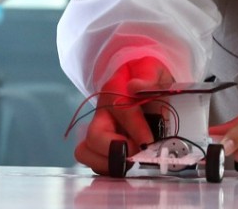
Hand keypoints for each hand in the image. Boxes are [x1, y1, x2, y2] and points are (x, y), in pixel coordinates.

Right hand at [73, 56, 173, 174]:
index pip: (120, 110)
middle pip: (94, 136)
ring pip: (85, 152)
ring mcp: (99, 131)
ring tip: (131, 161)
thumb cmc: (148, 79)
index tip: (149, 142)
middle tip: (139, 153)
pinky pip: (94, 164)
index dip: (136, 128)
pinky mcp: (101, 148)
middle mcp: (101, 113)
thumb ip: (148, 76)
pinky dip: (108, 168)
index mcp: (113, 90)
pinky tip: (127, 165)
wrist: (144, 85)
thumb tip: (135, 86)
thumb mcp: (152, 69)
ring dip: (109, 162)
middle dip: (116, 149)